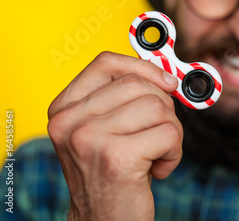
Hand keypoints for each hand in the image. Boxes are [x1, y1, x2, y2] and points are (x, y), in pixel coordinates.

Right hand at [48, 52, 182, 220]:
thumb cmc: (110, 175)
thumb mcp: (106, 130)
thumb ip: (125, 99)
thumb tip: (166, 76)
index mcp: (64, 109)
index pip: (106, 63)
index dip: (144, 67)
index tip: (166, 81)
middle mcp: (70, 121)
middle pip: (139, 84)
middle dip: (162, 108)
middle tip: (156, 133)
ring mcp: (90, 138)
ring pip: (159, 107)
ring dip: (170, 133)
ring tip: (154, 154)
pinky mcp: (117, 157)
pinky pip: (170, 133)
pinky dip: (174, 153)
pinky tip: (156, 170)